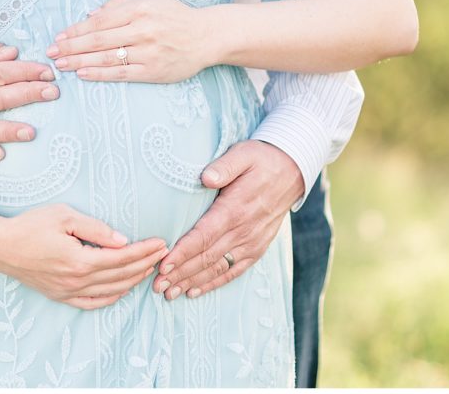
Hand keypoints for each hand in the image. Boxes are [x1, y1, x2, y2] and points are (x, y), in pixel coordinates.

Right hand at [0, 203, 168, 309]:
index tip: (161, 243)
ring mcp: (68, 292)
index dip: (145, 251)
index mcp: (80, 260)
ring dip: (133, 281)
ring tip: (148, 269)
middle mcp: (77, 281)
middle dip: (145, 264)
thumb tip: (123, 241)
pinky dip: (112, 297)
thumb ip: (96, 229)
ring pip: (110, 291)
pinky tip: (122, 290)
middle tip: (163, 254)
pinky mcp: (60, 296)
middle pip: (121, 276)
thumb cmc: (30, 225)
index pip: (122, 258)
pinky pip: (92, 303)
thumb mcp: (64, 216)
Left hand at [46, 0, 215, 82]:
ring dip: (80, 62)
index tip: (59, 37)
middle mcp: (143, 30)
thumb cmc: (174, 13)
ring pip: (107, 58)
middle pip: (98, 40)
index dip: (76, 30)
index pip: (100, 20)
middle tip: (51, 53)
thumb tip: (91, 14)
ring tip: (61, 65)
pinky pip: (121, 73)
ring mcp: (148, 52)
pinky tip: (83, 74)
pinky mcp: (153, 71)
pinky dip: (100, 74)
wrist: (206, 36)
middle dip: (71, 47)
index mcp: (140, 8)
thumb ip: (120, 1)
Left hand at [152, 140, 304, 299]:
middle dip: (179, 274)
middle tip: (156, 286)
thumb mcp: (243, 154)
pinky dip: (213, 283)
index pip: (203, 236)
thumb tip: (206, 177)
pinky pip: (233, 271)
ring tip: (169, 294)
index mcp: (235, 209)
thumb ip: (224, 166)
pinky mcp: (256, 249)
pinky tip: (194, 291)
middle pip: (206, 258)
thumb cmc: (261, 159)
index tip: (163, 266)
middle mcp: (243, 231)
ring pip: (217, 268)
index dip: (182, 253)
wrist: (292, 171)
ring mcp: (251, 242)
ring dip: (192, 282)